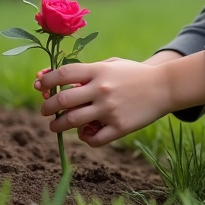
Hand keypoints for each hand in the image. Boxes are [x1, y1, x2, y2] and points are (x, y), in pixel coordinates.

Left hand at [37, 58, 172, 147]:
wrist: (164, 86)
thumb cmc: (133, 74)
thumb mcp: (110, 65)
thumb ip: (86, 71)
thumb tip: (56, 79)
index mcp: (98, 71)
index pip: (63, 74)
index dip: (46, 80)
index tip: (40, 86)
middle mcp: (101, 89)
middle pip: (62, 100)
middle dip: (47, 107)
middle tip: (44, 111)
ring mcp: (110, 109)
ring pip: (72, 122)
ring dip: (58, 126)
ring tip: (55, 126)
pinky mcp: (119, 127)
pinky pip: (93, 139)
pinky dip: (85, 139)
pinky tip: (85, 134)